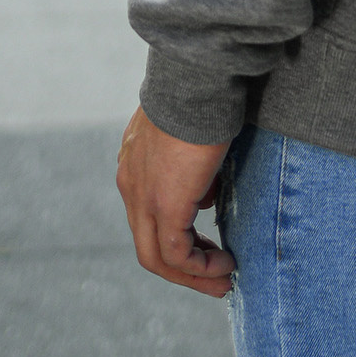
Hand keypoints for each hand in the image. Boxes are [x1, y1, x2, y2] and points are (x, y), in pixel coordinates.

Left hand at [117, 106, 233, 297]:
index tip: (206, 242)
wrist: (195, 78)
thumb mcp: (189, 130)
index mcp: (134, 161)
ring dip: (193, 274)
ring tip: (224, 278)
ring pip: (158, 256)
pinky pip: (177, 254)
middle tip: (215, 274)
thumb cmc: (200, 91)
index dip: (177, 233)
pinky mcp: (165, 206)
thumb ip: (191, 161)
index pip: (148, 213)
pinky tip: (225, 264)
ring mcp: (142, 197)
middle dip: (183, 266)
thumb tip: (207, 192)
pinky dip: (200, 267)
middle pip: (148, 244)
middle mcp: (131, 183)